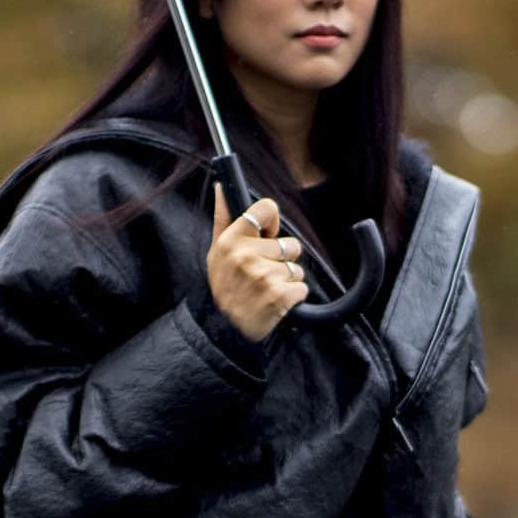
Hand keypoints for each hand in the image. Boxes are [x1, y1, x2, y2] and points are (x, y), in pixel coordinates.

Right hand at [207, 183, 307, 341]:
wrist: (226, 331)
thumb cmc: (224, 288)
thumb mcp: (216, 253)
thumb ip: (223, 218)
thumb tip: (221, 186)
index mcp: (231, 240)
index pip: (266, 208)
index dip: (272, 222)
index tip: (267, 235)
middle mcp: (246, 256)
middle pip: (290, 244)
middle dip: (281, 260)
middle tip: (261, 275)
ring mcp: (263, 276)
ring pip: (296, 268)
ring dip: (286, 280)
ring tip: (265, 291)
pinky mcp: (279, 295)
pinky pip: (302, 287)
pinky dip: (293, 297)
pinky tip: (274, 303)